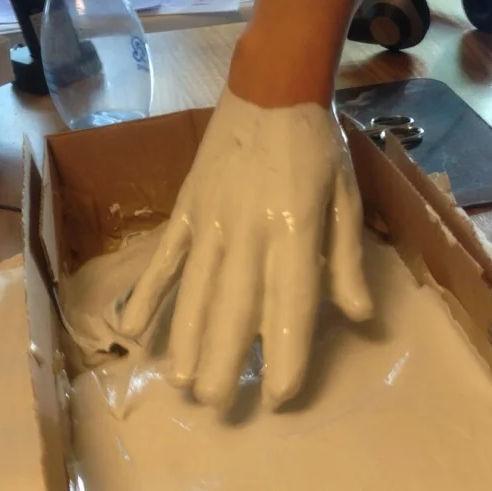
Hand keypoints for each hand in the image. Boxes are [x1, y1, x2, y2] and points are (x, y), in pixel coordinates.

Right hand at [111, 87, 371, 410]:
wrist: (271, 84)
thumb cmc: (317, 146)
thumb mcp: (346, 199)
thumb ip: (346, 261)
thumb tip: (358, 317)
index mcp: (294, 233)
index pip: (289, 306)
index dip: (286, 355)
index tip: (279, 395)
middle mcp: (249, 234)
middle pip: (234, 309)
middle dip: (224, 361)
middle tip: (216, 406)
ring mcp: (211, 222)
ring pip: (195, 291)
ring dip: (186, 340)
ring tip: (182, 384)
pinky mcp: (187, 209)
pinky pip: (165, 258)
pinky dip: (149, 293)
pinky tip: (134, 329)